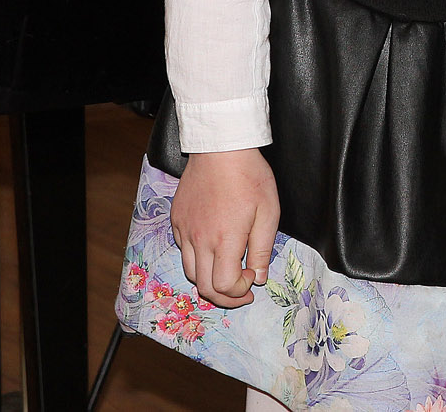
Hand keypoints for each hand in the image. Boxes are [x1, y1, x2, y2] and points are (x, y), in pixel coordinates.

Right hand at [169, 147, 279, 307]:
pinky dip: (196, 258)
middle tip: (240, 290)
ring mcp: (185, 230)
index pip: (224, 286)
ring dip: (208, 279)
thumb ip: (262, 250)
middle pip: (204, 287)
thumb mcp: (268, 213)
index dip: (240, 291)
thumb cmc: (249, 176)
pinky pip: (182, 249)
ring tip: (226, 270)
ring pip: (189, 271)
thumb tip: (258, 277)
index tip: (252, 278)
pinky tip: (212, 246)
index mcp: (225, 240)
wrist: (221, 148)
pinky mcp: (177, 219)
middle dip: (225, 297)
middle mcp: (200, 240)